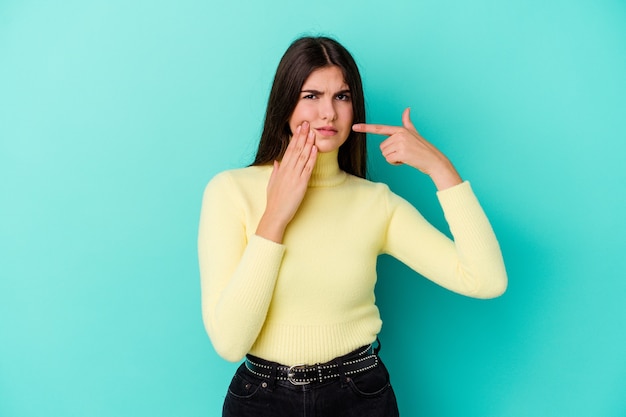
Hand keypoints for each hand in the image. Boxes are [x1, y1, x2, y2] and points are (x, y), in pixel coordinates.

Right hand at [256, 121, 317, 241]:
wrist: (275, 214)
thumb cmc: (274, 201)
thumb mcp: (272, 184)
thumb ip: (275, 171)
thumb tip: (277, 162)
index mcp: (281, 169)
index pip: (289, 150)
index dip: (295, 138)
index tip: (299, 128)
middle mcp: (287, 170)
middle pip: (296, 149)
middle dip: (302, 136)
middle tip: (307, 123)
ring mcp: (294, 176)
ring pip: (302, 156)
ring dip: (308, 143)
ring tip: (313, 132)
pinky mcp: (301, 184)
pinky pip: (307, 168)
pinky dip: (311, 157)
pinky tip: (315, 148)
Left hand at [352, 108, 461, 189]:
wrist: (434, 160)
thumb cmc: (423, 148)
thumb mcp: (414, 133)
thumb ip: (407, 122)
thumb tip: (407, 109)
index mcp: (400, 129)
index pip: (379, 128)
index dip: (365, 128)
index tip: (354, 127)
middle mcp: (399, 134)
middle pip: (382, 147)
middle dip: (391, 153)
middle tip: (404, 153)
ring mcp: (400, 142)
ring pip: (385, 154)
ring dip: (393, 159)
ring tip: (406, 156)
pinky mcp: (401, 152)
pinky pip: (389, 160)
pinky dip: (396, 163)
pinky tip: (406, 160)